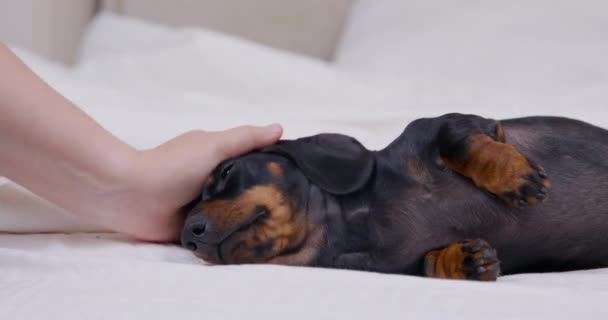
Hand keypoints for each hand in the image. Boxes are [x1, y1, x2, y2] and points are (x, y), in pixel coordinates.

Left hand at [96, 124, 282, 241]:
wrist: (133, 196)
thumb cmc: (174, 165)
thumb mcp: (216, 145)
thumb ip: (246, 138)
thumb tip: (280, 127)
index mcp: (220, 160)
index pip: (253, 164)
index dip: (274, 170)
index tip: (300, 179)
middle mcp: (214, 183)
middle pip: (246, 190)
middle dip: (265, 199)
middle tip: (295, 211)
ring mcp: (205, 207)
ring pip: (235, 214)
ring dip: (249, 220)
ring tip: (281, 231)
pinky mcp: (197, 230)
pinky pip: (219, 234)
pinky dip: (231, 237)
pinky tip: (254, 244)